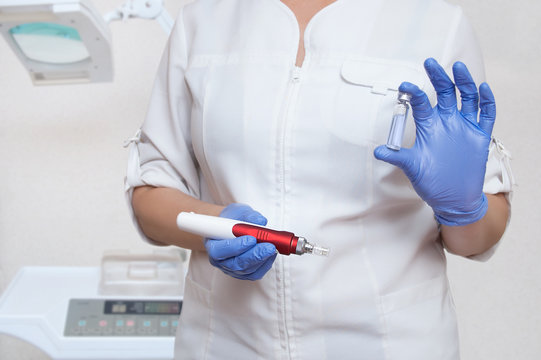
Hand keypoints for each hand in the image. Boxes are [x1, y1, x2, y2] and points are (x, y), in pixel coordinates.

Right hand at [204, 203, 276, 279]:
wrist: (233, 227)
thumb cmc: (232, 219)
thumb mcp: (238, 211)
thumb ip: (248, 216)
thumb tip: (260, 222)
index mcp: (213, 245)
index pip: (220, 251)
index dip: (235, 247)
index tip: (251, 239)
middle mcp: (220, 260)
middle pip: (236, 264)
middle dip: (254, 255)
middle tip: (268, 246)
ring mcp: (232, 268)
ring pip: (247, 270)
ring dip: (262, 259)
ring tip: (272, 248)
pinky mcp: (244, 273)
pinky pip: (255, 273)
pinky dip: (265, 264)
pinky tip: (271, 254)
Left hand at [374, 58, 495, 225]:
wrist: (453, 198)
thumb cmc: (432, 181)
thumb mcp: (412, 168)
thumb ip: (398, 157)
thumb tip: (378, 151)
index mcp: (429, 126)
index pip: (422, 103)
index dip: (414, 93)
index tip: (404, 86)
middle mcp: (447, 122)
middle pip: (445, 93)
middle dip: (438, 77)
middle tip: (430, 63)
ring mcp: (464, 127)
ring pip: (467, 98)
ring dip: (464, 82)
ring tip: (458, 68)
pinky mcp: (480, 136)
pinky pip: (486, 115)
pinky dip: (487, 101)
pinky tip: (484, 88)